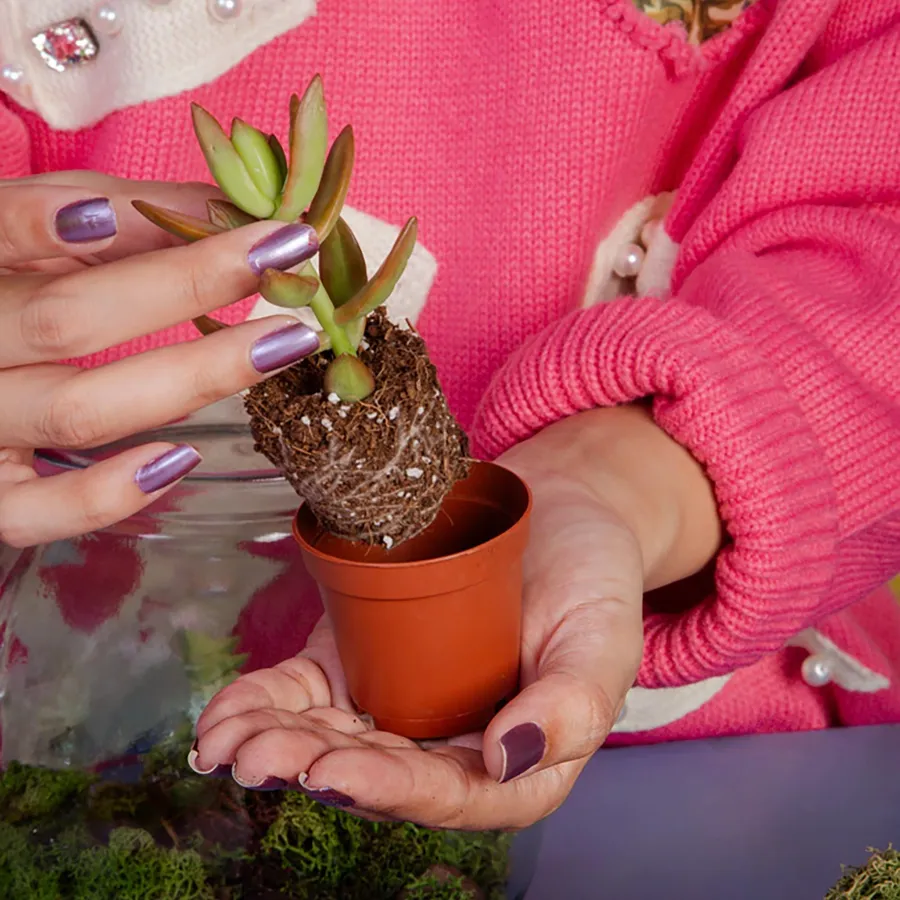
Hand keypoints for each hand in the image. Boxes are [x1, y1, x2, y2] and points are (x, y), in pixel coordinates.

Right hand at [0, 173, 319, 547]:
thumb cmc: (5, 289)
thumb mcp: (45, 234)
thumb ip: (124, 216)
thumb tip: (228, 211)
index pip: (22, 226)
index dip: (131, 217)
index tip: (243, 216)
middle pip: (66, 321)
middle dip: (186, 288)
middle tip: (283, 270)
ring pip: (74, 411)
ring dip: (190, 377)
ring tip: (281, 346)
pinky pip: (39, 512)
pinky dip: (108, 494)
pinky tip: (182, 459)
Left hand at [193, 408, 719, 829]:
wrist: (558, 513)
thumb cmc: (593, 581)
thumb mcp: (603, 642)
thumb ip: (571, 707)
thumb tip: (510, 758)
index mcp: (510, 763)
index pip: (446, 796)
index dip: (389, 792)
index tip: (336, 774)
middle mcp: (446, 745)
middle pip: (372, 771)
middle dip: (311, 766)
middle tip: (258, 758)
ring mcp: (400, 702)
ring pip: (329, 737)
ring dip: (276, 742)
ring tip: (228, 740)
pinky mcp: (366, 659)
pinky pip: (309, 693)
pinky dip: (267, 702)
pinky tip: (227, 713)